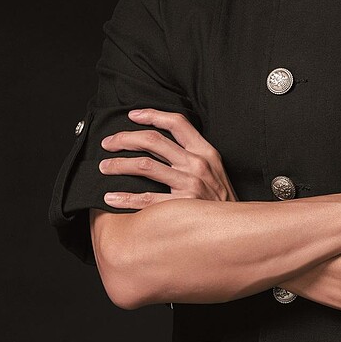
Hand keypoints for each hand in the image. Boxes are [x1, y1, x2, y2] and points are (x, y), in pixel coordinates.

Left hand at [99, 108, 238, 208]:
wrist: (236, 226)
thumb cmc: (221, 198)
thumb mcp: (214, 168)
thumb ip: (192, 154)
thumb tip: (161, 144)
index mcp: (205, 151)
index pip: (177, 123)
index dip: (152, 115)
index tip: (133, 115)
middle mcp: (196, 164)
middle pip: (153, 141)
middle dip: (125, 139)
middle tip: (108, 143)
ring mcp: (189, 184)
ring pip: (144, 165)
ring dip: (119, 165)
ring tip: (104, 167)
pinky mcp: (181, 205)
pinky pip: (146, 199)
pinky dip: (124, 197)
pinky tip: (111, 197)